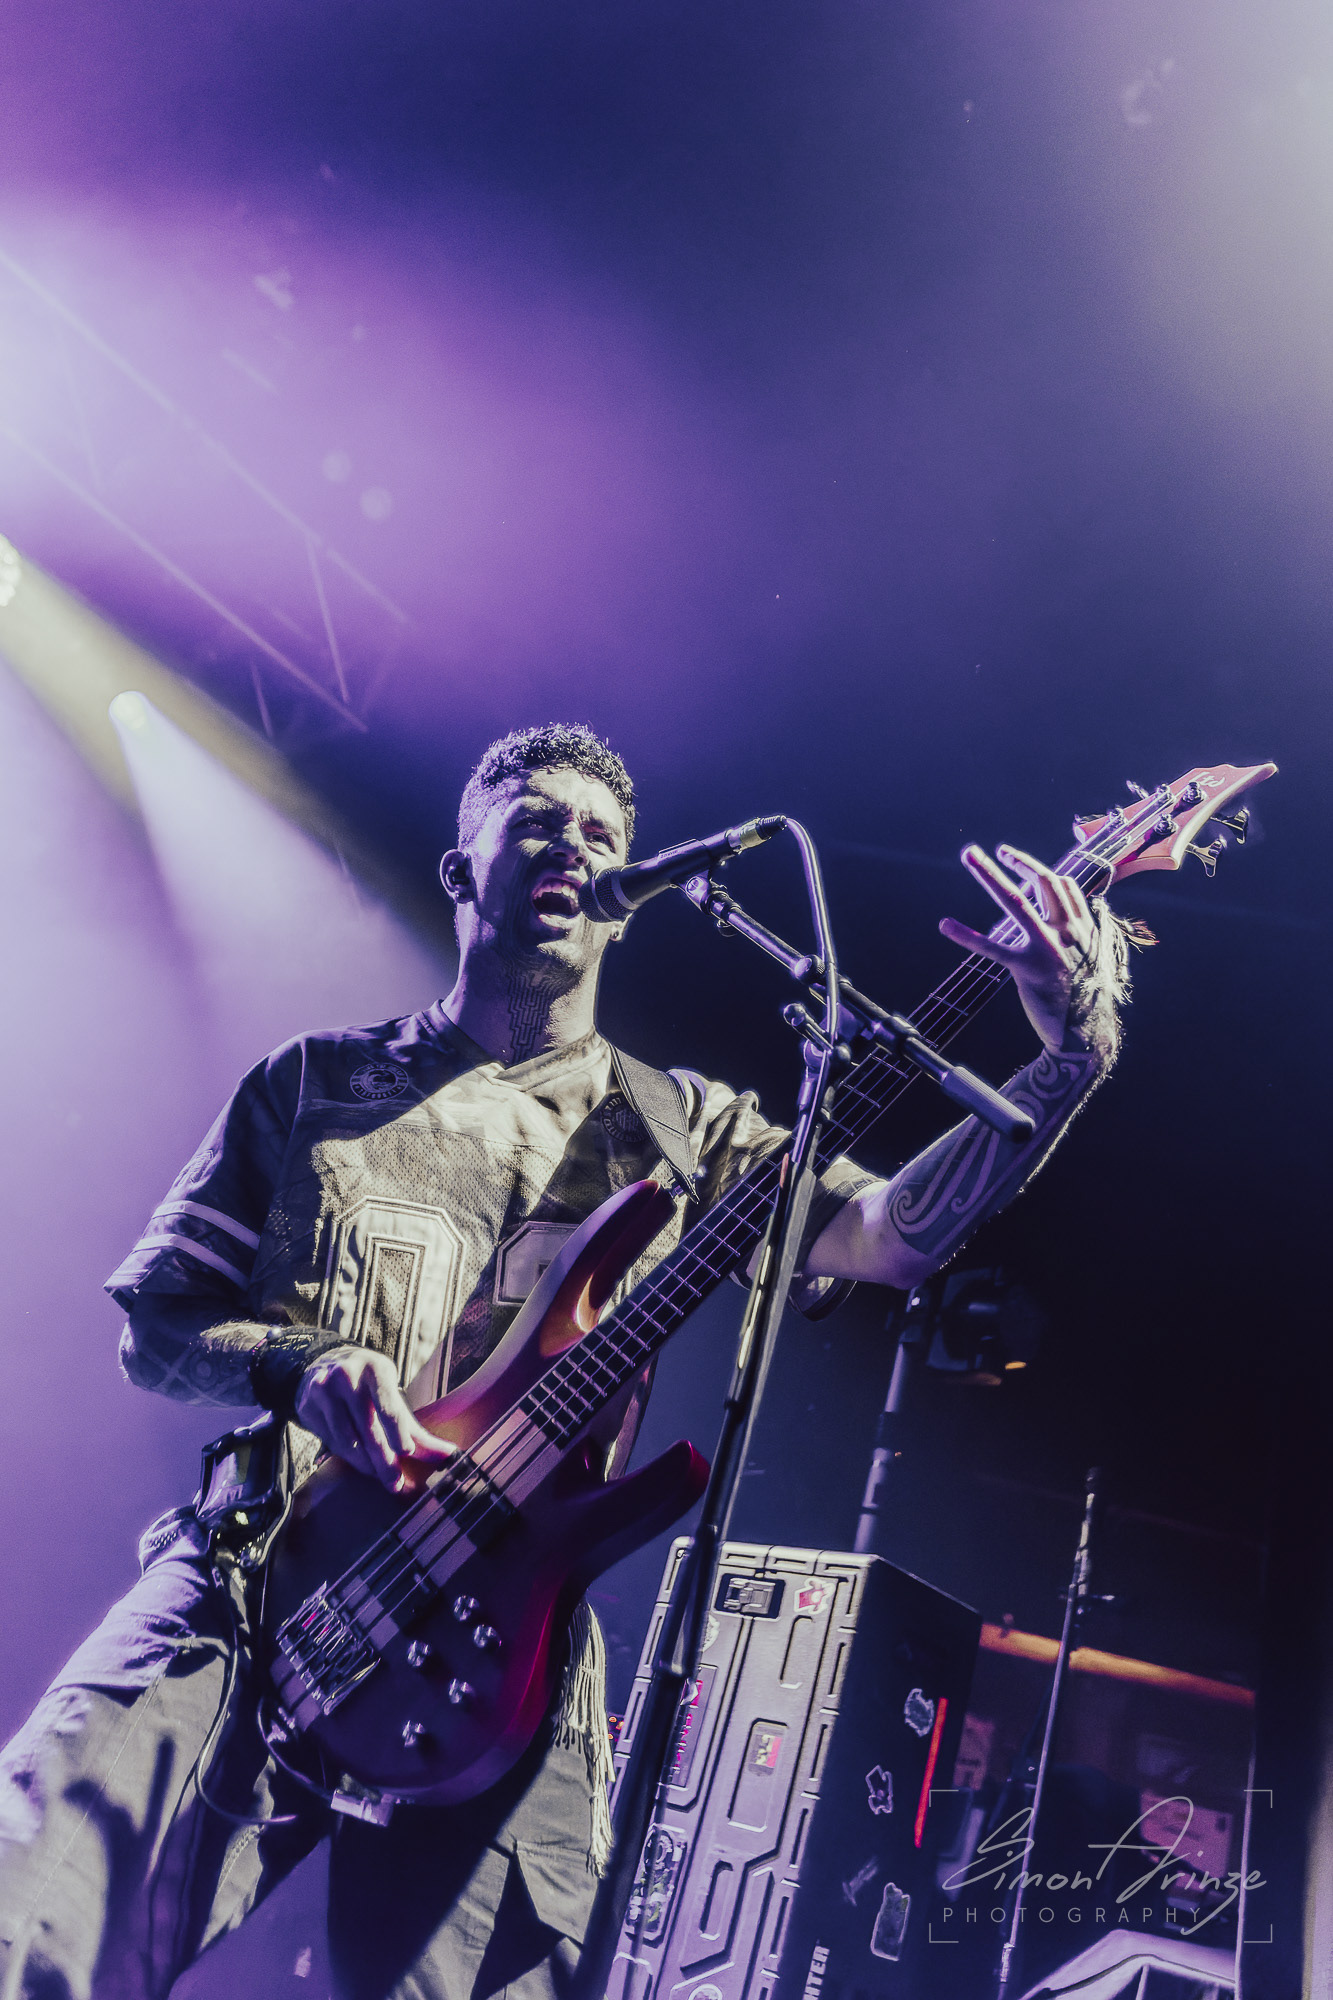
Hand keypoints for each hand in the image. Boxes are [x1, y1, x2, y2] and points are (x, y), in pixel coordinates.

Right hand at [294, 1346, 456, 1492]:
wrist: (324, 1365)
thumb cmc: (369, 1384)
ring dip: (366, 1464)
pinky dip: (348, 1457)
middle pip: (368, 1428)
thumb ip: (416, 1428)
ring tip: (381, 1477)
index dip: (397, 1431)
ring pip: (347, 1441)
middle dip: (384, 1461)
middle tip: (395, 1484)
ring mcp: (323, 1391)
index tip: (407, 1452)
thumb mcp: (392, 1394)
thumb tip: (448, 1455)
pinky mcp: (307, 1406)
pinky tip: (360, 1464)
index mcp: (375, 1369)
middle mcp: (347, 1376)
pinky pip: (331, 1442)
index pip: (388, 1404)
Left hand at [939, 844, 1099, 1052]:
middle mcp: (1069, 931)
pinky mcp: (1027, 969)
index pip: (1064, 886)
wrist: (1085, 1036)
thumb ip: (1090, 933)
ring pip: (1017, 902)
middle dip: (1018, 861)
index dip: (1037, 870)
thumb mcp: (1096, 959)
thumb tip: (1094, 911)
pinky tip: (945, 925)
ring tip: (969, 855)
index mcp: (1084, 928)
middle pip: (1044, 882)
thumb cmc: (1087, 999)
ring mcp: (1048, 948)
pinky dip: (965, 935)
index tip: (1016, 861)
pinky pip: (992, 948)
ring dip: (990, 874)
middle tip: (993, 851)